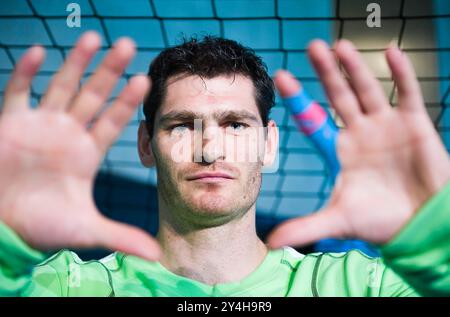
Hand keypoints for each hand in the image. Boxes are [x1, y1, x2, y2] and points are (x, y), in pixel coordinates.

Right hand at [0, 32, 159, 260]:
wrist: (4, 225)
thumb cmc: (43, 225)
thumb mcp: (86, 229)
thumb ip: (122, 237)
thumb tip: (157, 257)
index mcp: (87, 153)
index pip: (113, 121)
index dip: (127, 102)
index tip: (145, 81)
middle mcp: (67, 134)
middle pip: (93, 96)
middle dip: (109, 71)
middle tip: (129, 45)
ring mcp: (39, 126)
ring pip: (61, 87)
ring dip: (75, 63)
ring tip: (93, 36)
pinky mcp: (9, 124)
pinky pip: (18, 93)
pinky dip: (25, 73)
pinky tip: (38, 52)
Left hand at [268, 40, 449, 247]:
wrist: (421, 224)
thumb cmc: (380, 221)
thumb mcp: (340, 219)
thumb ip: (307, 226)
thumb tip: (273, 242)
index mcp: (340, 150)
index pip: (314, 121)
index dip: (300, 99)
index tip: (281, 78)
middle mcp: (360, 133)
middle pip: (339, 96)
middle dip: (326, 73)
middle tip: (311, 47)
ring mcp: (386, 125)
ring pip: (367, 89)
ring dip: (355, 68)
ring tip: (340, 45)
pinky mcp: (414, 124)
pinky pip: (406, 93)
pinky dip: (400, 73)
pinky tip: (390, 52)